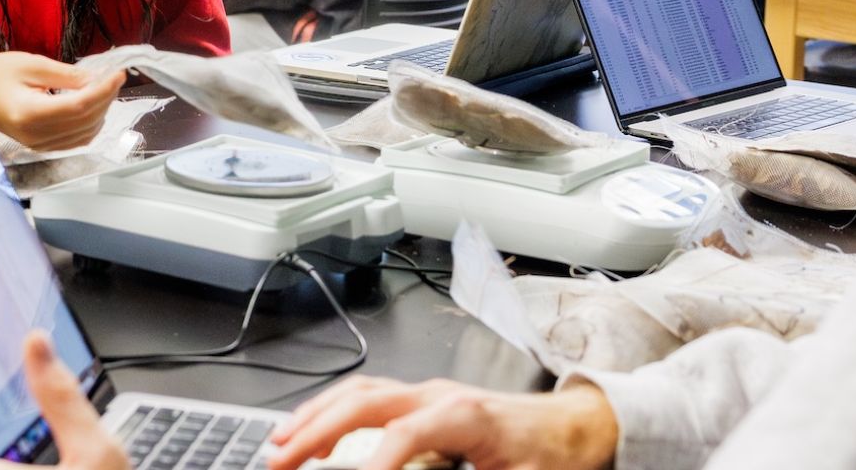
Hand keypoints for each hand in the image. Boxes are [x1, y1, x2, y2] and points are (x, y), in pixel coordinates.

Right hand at [0, 51, 122, 149]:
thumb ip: (67, 75)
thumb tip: (97, 79)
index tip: (118, 73)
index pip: (80, 107)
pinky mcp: (40, 146)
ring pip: (85, 134)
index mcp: (30, 113)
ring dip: (101, 111)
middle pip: (86, 121)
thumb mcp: (31, 65)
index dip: (104, 91)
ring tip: (103, 88)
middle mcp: (36, 135)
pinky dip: (90, 125)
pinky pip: (75, 141)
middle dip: (106, 98)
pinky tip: (92, 106)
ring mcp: (38, 144)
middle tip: (113, 76)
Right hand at [268, 376, 616, 469]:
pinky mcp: (423, 401)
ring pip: (359, 393)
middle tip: (280, 459)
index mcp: (465, 414)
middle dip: (316, 429)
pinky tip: (316, 436)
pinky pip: (368, 398)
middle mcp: (440, 395)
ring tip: (281, 444)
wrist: (575, 427)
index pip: (405, 432)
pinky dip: (333, 413)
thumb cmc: (552, 455)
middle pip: (365, 401)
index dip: (374, 461)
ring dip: (315, 416)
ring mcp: (429, 393)